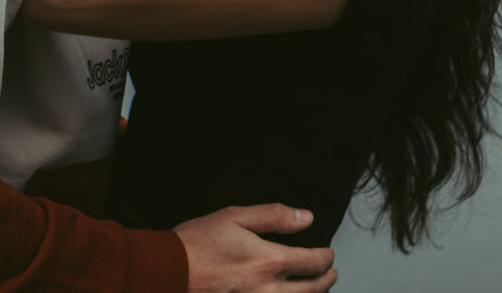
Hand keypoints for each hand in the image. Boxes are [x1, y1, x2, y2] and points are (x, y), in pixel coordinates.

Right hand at [175, 204, 336, 292]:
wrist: (170, 272)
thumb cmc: (198, 243)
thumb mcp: (235, 216)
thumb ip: (274, 216)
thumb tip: (306, 218)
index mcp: (269, 261)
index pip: (312, 262)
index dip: (325, 257)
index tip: (328, 253)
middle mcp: (269, 289)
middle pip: (312, 290)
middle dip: (326, 279)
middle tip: (332, 272)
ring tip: (318, 288)